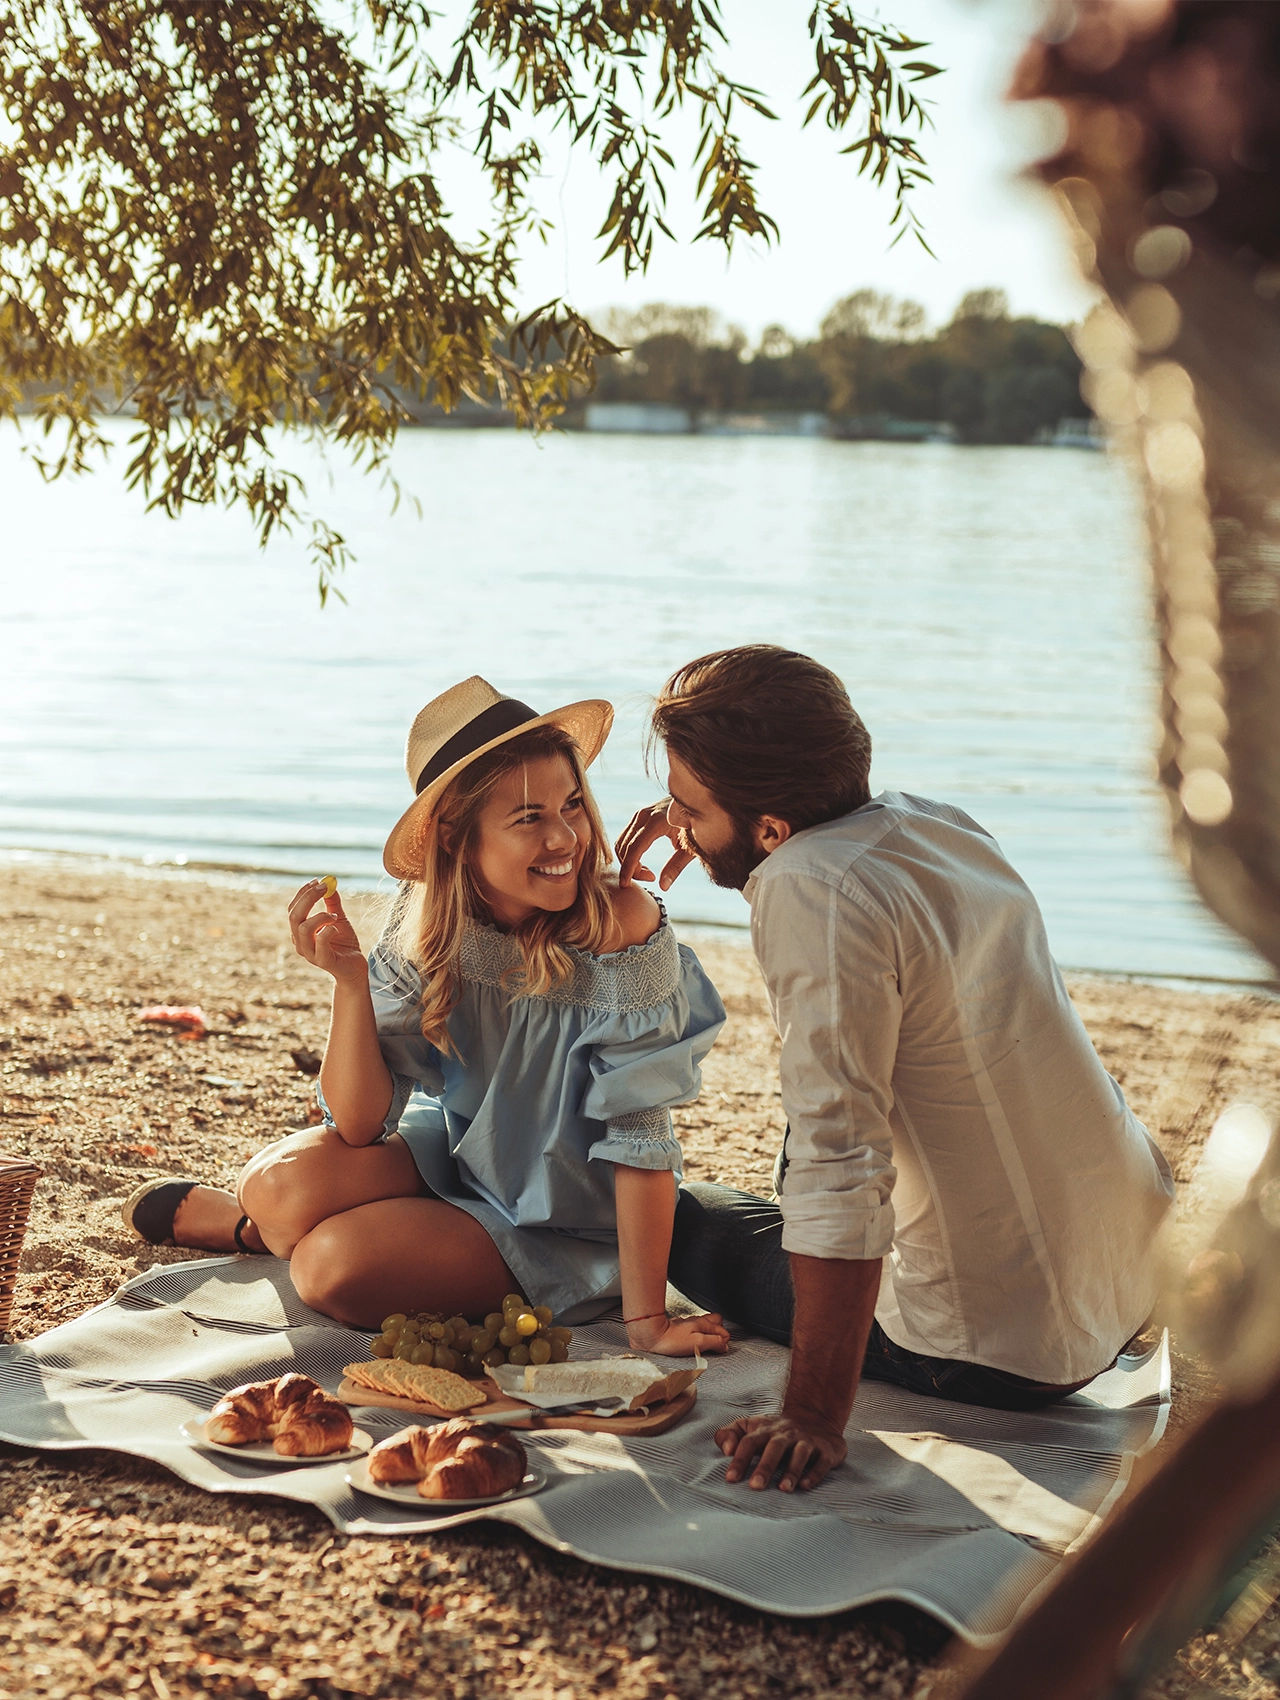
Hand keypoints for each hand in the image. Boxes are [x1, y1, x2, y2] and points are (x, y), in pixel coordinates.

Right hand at [288, 881, 366, 984]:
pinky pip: (320, 941)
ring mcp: (309, 953)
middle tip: (324, 888)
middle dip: (308, 899)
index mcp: (300, 932)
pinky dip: (328, 930)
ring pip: (303, 929)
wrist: (355, 967)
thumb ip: (333, 903)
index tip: (317, 881)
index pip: (293, 909)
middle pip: (294, 916)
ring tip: (335, 915)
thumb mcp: (339, 919)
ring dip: (320, 916)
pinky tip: (337, 928)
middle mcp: (300, 942)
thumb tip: (330, 884)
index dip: (302, 894)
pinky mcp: (322, 960)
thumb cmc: (344, 944)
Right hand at [615, 801, 694, 890]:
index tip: (625, 885)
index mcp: (657, 822)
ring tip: (648, 872)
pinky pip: (626, 837)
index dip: (628, 869)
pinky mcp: (640, 815)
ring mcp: (640, 813)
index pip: (634, 849)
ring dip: (628, 861)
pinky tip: (643, 862)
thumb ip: (677, 866)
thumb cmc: (699, 824)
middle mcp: (644, 815)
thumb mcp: (691, 847)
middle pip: (624, 847)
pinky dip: (628, 853)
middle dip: (630, 868)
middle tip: (650, 878)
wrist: (700, 800)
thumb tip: (663, 886)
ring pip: (622, 842)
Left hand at [627, 1311, 730, 1356]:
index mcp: (703, 1324)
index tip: (719, 1350)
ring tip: (704, 1346)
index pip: (723, 1331)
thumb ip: (714, 1342)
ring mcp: (687, 1324)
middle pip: (716, 1322)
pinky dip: (696, 1334)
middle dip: (719, 1333)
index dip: (724, 1342)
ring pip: (704, 1324)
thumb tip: (724, 1345)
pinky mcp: (677, 1328)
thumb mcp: (698, 1342)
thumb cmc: (671, 1340)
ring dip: (708, 1333)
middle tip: (715, 1346)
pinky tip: (692, 1343)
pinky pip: (692, 1328)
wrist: (650, 1336)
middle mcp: (696, 1321)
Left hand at [713, 1410, 846, 1492]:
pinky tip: (805, 1486)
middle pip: (774, 1448)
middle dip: (765, 1467)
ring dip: (792, 1471)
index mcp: (765, 1429)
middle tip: (755, 1486)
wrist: (816, 1418)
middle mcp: (786, 1434)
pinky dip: (814, 1474)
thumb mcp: (750, 1426)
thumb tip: (726, 1449)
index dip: (739, 1459)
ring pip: (800, 1454)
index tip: (730, 1479)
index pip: (749, 1442)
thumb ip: (730, 1434)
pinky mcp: (826, 1451)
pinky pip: (821, 1462)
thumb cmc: (775, 1431)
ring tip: (783, 1489)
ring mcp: (807, 1441)